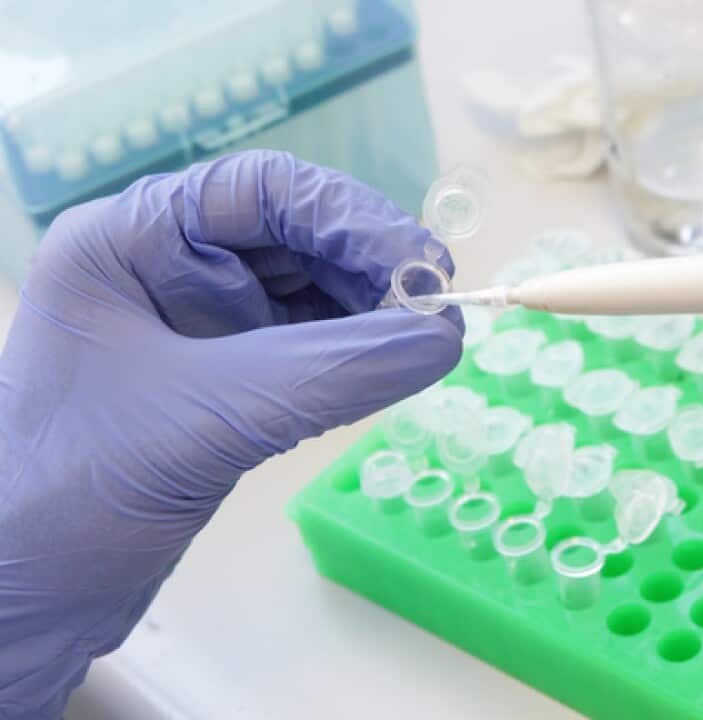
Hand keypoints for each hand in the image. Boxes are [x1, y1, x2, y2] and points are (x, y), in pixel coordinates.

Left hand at [0, 151, 461, 715]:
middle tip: (436, 310)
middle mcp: (164, 266)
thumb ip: (333, 374)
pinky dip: (352, 355)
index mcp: (130, 240)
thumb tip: (445, 338)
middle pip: (294, 234)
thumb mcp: (210, 420)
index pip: (262, 189)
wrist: (20, 598)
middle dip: (369, 266)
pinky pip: (304, 346)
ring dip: (369, 311)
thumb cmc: (73, 494)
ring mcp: (194, 325)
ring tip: (422, 343)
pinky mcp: (219, 381)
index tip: (423, 267)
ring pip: (307, 289)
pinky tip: (386, 371)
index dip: (351, 216)